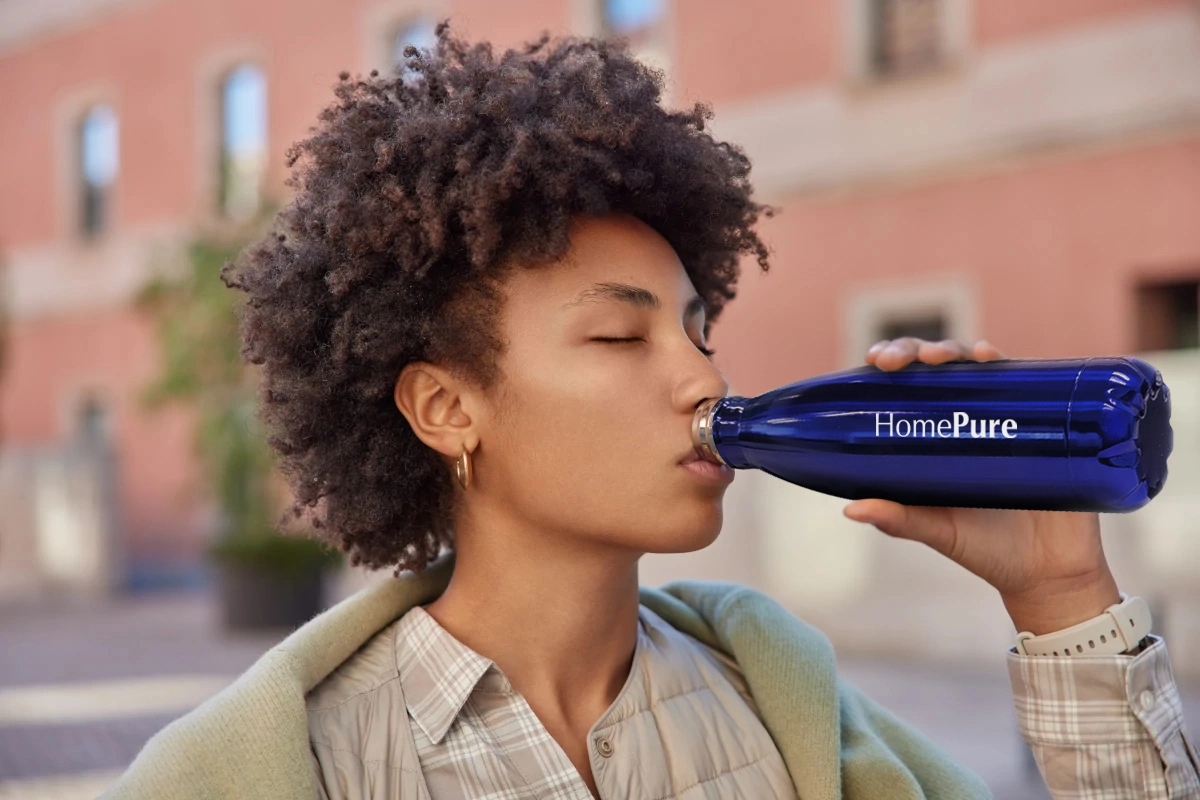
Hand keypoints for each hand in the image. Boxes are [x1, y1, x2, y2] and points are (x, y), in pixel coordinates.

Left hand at [845, 337, 1120, 635]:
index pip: (908, 389)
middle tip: (894, 361)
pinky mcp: (1044, 423)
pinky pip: (1025, 383)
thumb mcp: (938, 532)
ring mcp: (1007, 417)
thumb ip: (899, 519)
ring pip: (977, 367)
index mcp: (936, 440)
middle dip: (914, 351)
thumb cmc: (988, 550)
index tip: (874, 363)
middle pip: (938, 369)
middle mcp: (970, 419)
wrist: (1051, 572)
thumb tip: (851, 510)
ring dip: (955, 351)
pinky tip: (988, 356)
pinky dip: (1004, 364)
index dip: (891, 367)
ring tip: (937, 358)